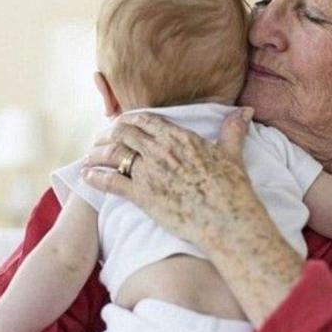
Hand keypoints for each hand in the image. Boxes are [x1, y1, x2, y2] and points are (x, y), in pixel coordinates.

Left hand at [79, 108, 259, 246]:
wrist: (226, 220)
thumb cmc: (232, 189)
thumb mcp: (233, 154)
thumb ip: (233, 130)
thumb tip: (244, 111)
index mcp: (180, 137)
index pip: (146, 120)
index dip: (130, 120)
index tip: (122, 123)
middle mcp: (160, 150)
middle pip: (124, 133)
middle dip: (110, 134)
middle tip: (102, 139)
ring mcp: (149, 172)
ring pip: (113, 154)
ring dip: (97, 154)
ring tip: (89, 157)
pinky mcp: (142, 196)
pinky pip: (111, 182)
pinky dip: (95, 178)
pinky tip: (86, 177)